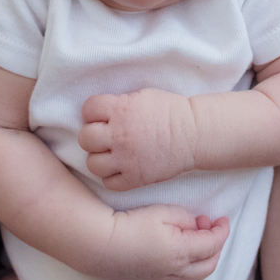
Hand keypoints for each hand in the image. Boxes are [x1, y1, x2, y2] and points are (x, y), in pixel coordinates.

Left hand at [79, 89, 197, 190]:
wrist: (194, 134)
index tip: (102, 116)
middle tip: (104, 137)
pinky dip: (111, 177)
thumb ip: (118, 103)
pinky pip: (109, 183)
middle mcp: (120, 135)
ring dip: (99, 159)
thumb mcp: (141, 96)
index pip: (88, 108)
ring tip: (110, 155)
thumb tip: (100, 113)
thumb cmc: (170, 111)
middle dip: (92, 136)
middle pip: (86, 138)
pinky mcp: (136, 178)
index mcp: (121, 109)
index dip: (93, 112)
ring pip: (93, 164)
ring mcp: (126, 159)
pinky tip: (119, 169)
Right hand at [93, 206, 228, 279]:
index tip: (222, 219)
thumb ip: (187, 218)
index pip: (214, 244)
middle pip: (209, 265)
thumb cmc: (131, 224)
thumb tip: (197, 226)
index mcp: (183, 252)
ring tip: (197, 243)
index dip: (222, 230)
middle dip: (216, 246)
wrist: (99, 243)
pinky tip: (182, 264)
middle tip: (208, 227)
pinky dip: (188, 277)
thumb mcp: (163, 211)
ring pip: (195, 279)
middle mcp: (176, 272)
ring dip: (204, 262)